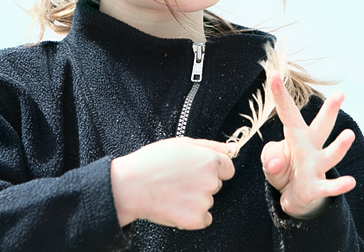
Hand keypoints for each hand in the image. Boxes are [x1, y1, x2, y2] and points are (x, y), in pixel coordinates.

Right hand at [111, 137, 234, 229]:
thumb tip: (233, 148)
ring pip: (208, 201)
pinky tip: (176, 205)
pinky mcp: (196, 219)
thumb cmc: (152, 161)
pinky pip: (204, 218)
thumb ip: (211, 145)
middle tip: (178, 179)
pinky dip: (192, 216)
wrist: (131, 186)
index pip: (227, 168)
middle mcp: (211, 181)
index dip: (211, 168)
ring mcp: (205, 201)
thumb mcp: (182, 143)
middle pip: (216, 184)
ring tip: (173, 191)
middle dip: (202, 183)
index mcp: (210, 161)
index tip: (196, 170)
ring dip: (195, 199)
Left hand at [261, 70, 356, 217]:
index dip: (280, 94)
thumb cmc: (283, 170)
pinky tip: (350, 182)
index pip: (288, 112)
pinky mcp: (317, 187)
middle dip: (330, 111)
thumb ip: (271, 159)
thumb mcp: (271, 162)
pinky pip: (329, 187)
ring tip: (349, 134)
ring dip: (339, 146)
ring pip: (330, 155)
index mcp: (296, 135)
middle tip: (340, 94)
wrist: (295, 195)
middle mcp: (310, 146)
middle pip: (322, 126)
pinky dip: (339, 186)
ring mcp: (316, 166)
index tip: (273, 74)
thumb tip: (277, 163)